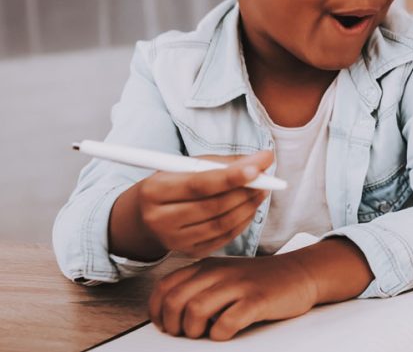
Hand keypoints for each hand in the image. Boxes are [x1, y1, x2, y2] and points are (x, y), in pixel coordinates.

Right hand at [126, 151, 274, 256]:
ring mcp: (175, 240)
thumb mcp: (186, 166)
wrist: (145, 217)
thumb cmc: (172, 184)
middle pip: (213, 206)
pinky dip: (242, 222)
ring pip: (221, 224)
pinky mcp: (189, 252)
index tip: (258, 166)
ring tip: (261, 190)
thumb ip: (222, 162)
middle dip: (245, 191)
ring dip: (248, 206)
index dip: (231, 177)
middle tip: (266, 178)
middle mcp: (160, 219)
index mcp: (155, 191)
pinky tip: (250, 208)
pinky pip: (223, 238)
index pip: (199, 185)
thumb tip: (261, 159)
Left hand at [148, 253, 318, 340]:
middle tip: (181, 334)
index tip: (162, 324)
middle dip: (172, 324)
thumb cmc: (260, 279)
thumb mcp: (225, 274)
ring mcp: (238, 285)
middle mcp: (219, 272)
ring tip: (201, 334)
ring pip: (195, 309)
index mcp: (207, 266)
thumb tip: (172, 313)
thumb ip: (200, 285)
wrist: (300, 272)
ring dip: (192, 330)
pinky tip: (224, 334)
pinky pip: (227, 321)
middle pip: (175, 300)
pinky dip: (219, 334)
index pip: (166, 286)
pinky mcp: (257, 300)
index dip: (156, 309)